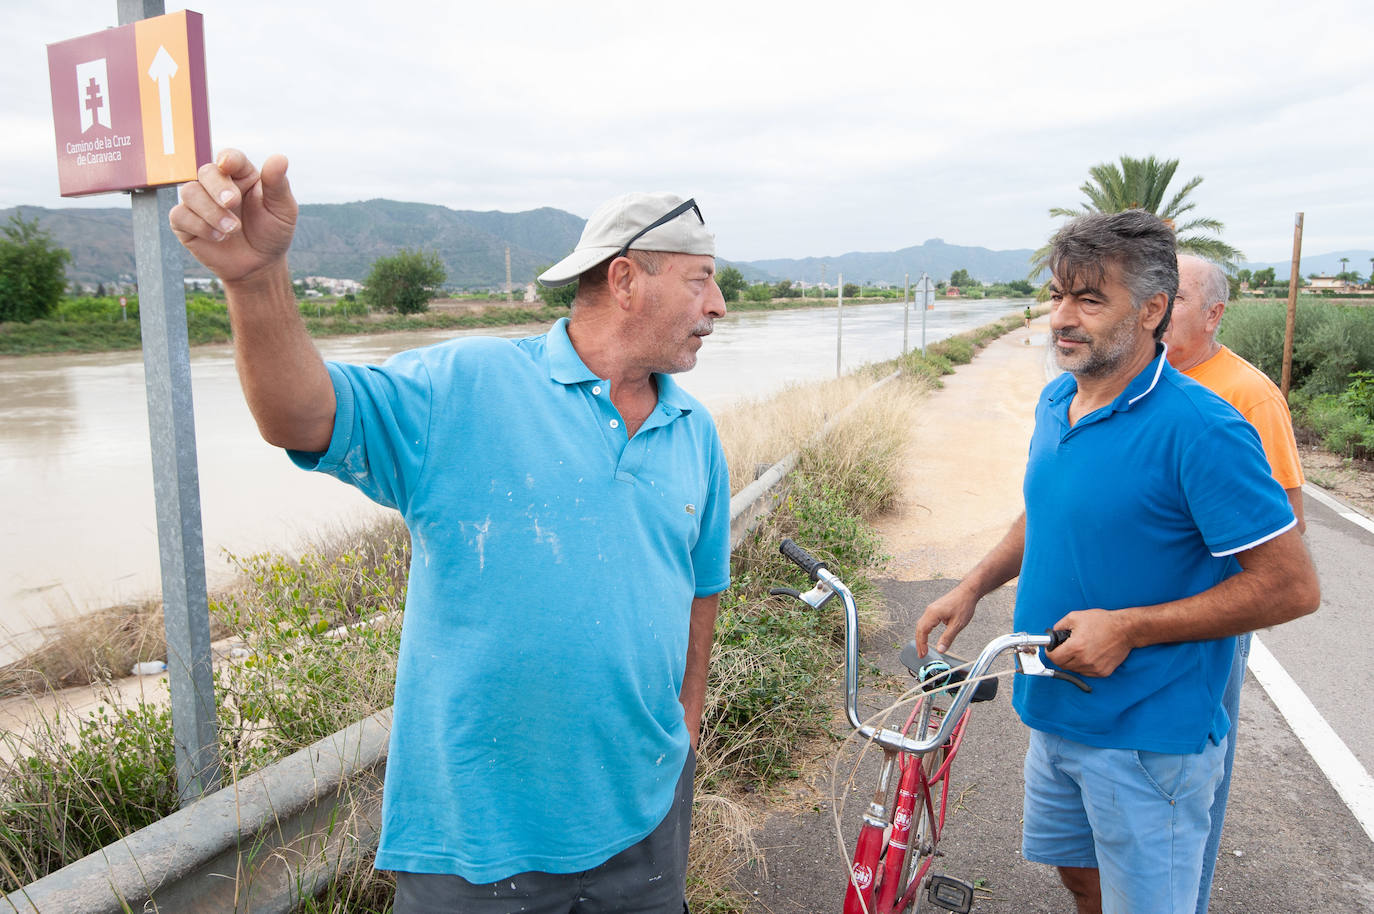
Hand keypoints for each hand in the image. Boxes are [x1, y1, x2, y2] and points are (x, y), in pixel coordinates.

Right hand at [169, 149, 296, 283]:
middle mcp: (217, 184)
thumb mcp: (283, 210)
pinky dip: (199, 226)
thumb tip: (280, 158)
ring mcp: (199, 202)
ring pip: (189, 192)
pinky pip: (179, 215)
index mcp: (241, 175)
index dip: (227, 159)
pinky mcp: (185, 222)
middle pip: (205, 172)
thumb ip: (278, 184)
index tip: (227, 165)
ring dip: (211, 211)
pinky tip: (218, 237)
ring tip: (232, 230)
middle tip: (232, 203)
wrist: (259, 266)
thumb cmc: (272, 233)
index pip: (230, 158)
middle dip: (217, 187)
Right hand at [914, 585, 978, 655]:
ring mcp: (931, 609)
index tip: (923, 654)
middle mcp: (929, 610)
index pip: (922, 631)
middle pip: (919, 629)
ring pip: (922, 625)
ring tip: (923, 648)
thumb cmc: (964, 604)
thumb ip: (948, 638)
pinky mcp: (935, 609)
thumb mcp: (957, 624)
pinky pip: (926, 621)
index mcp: (933, 614)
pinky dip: (925, 631)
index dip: (921, 644)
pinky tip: (927, 636)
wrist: (968, 591)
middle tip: (921, 654)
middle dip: (919, 643)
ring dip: (921, 637)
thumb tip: (940, 649)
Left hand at [1045, 609, 1133, 676]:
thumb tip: (1052, 635)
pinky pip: (1086, 672)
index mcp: (1076, 647)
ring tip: (1079, 649)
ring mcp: (1094, 668)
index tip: (1051, 649)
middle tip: (1064, 648)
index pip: (1054, 658)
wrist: (1125, 630)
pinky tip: (1088, 655)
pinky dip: (1083, 666)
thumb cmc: (1102, 622)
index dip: (1050, 652)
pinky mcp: (1103, 672)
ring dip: (1072, 662)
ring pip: (1074, 670)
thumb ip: (1059, 626)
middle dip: (1060, 657)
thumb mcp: (1075, 617)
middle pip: (1062, 665)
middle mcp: (1084, 660)